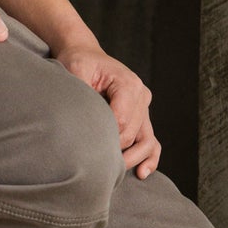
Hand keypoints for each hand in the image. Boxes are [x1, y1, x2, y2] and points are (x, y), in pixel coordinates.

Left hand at [53, 41, 160, 178]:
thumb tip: (83, 121)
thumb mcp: (76, 71)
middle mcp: (142, 95)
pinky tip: (142, 172)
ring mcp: (144, 106)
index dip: (106, 137)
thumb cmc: (79, 61)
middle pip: (133, 134)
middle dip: (116, 151)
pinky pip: (151, 140)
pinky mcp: (142, 116)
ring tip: (117, 173)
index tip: (87, 146)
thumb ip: (83, 94)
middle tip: (95, 162)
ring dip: (134, 159)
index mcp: (129, 84)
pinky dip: (149, 157)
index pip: (122, 121)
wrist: (85, 53)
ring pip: (147, 141)